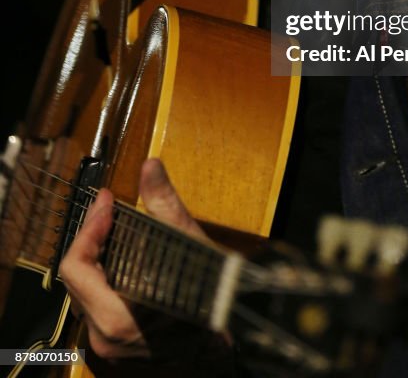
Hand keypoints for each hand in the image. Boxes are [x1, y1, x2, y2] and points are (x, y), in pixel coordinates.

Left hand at [59, 159, 231, 369]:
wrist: (225, 345)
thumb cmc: (212, 300)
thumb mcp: (189, 247)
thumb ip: (164, 206)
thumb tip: (150, 167)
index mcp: (116, 318)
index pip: (77, 267)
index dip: (88, 229)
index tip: (107, 203)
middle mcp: (104, 336)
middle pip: (77, 278)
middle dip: (91, 237)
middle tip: (108, 210)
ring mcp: (108, 344)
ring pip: (84, 291)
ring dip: (95, 256)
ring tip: (113, 228)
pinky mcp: (116, 344)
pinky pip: (96, 304)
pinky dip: (103, 276)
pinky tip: (121, 256)